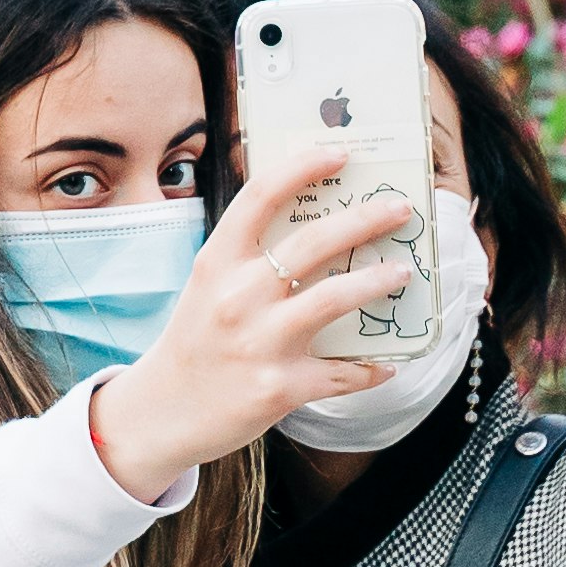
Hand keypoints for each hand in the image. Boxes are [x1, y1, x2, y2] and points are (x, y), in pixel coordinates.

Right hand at [84, 150, 428, 505]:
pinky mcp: (280, 388)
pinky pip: (341, 373)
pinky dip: (369, 368)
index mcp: (217, 263)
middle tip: (400, 209)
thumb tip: (316, 225)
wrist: (163, 412)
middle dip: (366, 219)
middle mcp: (238, 297)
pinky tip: (386, 362)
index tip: (340, 154)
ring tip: (401, 273)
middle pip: (314, 242)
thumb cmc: (195, 342)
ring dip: (378, 282)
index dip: (304, 167)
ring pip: (336, 299)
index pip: (261, 195)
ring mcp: (260, 343)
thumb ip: (248, 257)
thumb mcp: (208, 286)